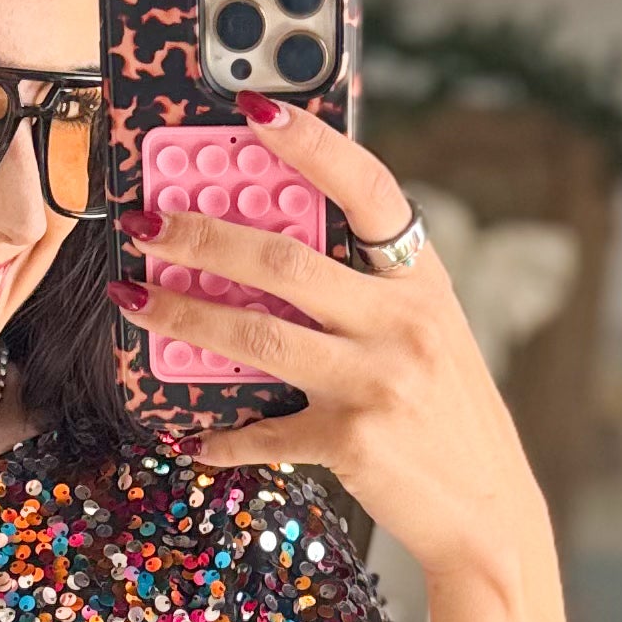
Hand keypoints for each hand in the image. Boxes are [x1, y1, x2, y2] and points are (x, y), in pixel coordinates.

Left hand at [111, 99, 545, 582]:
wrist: (488, 509)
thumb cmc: (443, 412)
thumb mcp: (426, 333)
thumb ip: (367, 291)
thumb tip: (267, 251)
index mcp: (422, 282)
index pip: (369, 190)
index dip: (312, 145)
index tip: (253, 112)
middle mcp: (405, 322)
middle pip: (285, 261)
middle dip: (201, 237)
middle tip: (146, 224)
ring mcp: (379, 381)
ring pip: (257, 335)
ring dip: (183, 315)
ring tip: (134, 298)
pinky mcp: (354, 442)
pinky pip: (265, 431)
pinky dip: (221, 437)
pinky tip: (191, 436)